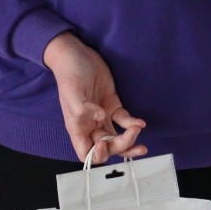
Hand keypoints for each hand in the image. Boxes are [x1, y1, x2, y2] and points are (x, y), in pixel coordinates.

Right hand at [42, 32, 146, 163]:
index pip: (85, 153)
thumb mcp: (71, 89)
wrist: (77, 54)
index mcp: (77, 126)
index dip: (96, 155)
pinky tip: (140, 121)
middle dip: (121, 146)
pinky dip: (133, 124)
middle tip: (132, 134)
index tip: (105, 144)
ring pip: (117, 139)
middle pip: (106, 148)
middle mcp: (90, 126)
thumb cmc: (70, 72)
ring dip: (130, 141)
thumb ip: (81, 107)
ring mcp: (102, 116)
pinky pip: (124, 122)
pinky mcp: (112, 106)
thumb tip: (100, 117)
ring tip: (139, 132)